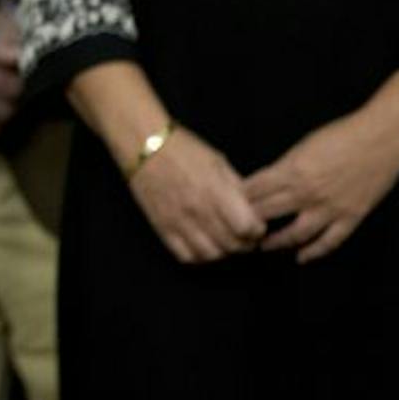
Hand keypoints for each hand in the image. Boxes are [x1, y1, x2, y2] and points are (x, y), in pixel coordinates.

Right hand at [126, 127, 264, 263]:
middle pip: (232, 245)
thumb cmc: (182, 147)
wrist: (142, 143)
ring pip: (210, 255)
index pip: (248, 228)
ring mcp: (178, 221)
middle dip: (244, 243)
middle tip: (243, 235)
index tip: (255, 224)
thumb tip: (250, 209)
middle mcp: (198, 210)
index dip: (257, 229)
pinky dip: (199, 256)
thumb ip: (235, 188)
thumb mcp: (217, 161)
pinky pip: (185, 255)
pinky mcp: (161, 227)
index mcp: (216, 191)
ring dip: (222, 251)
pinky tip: (202, 245)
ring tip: (223, 241)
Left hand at [243, 110, 398, 263]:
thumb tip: (266, 181)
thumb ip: (285, 166)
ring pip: (295, 234)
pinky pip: (330, 241)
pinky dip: (314, 252)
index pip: (255, 190)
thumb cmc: (342, 134)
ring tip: (260, 246)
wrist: (383, 138)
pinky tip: (301, 258)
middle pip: (268, 213)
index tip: (224, 207)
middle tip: (234, 231)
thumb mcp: (303, 145)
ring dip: (275, 242)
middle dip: (248, 222)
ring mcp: (330, 208)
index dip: (237, 200)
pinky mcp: (352, 217)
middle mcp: (308, 192)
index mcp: (292, 170)